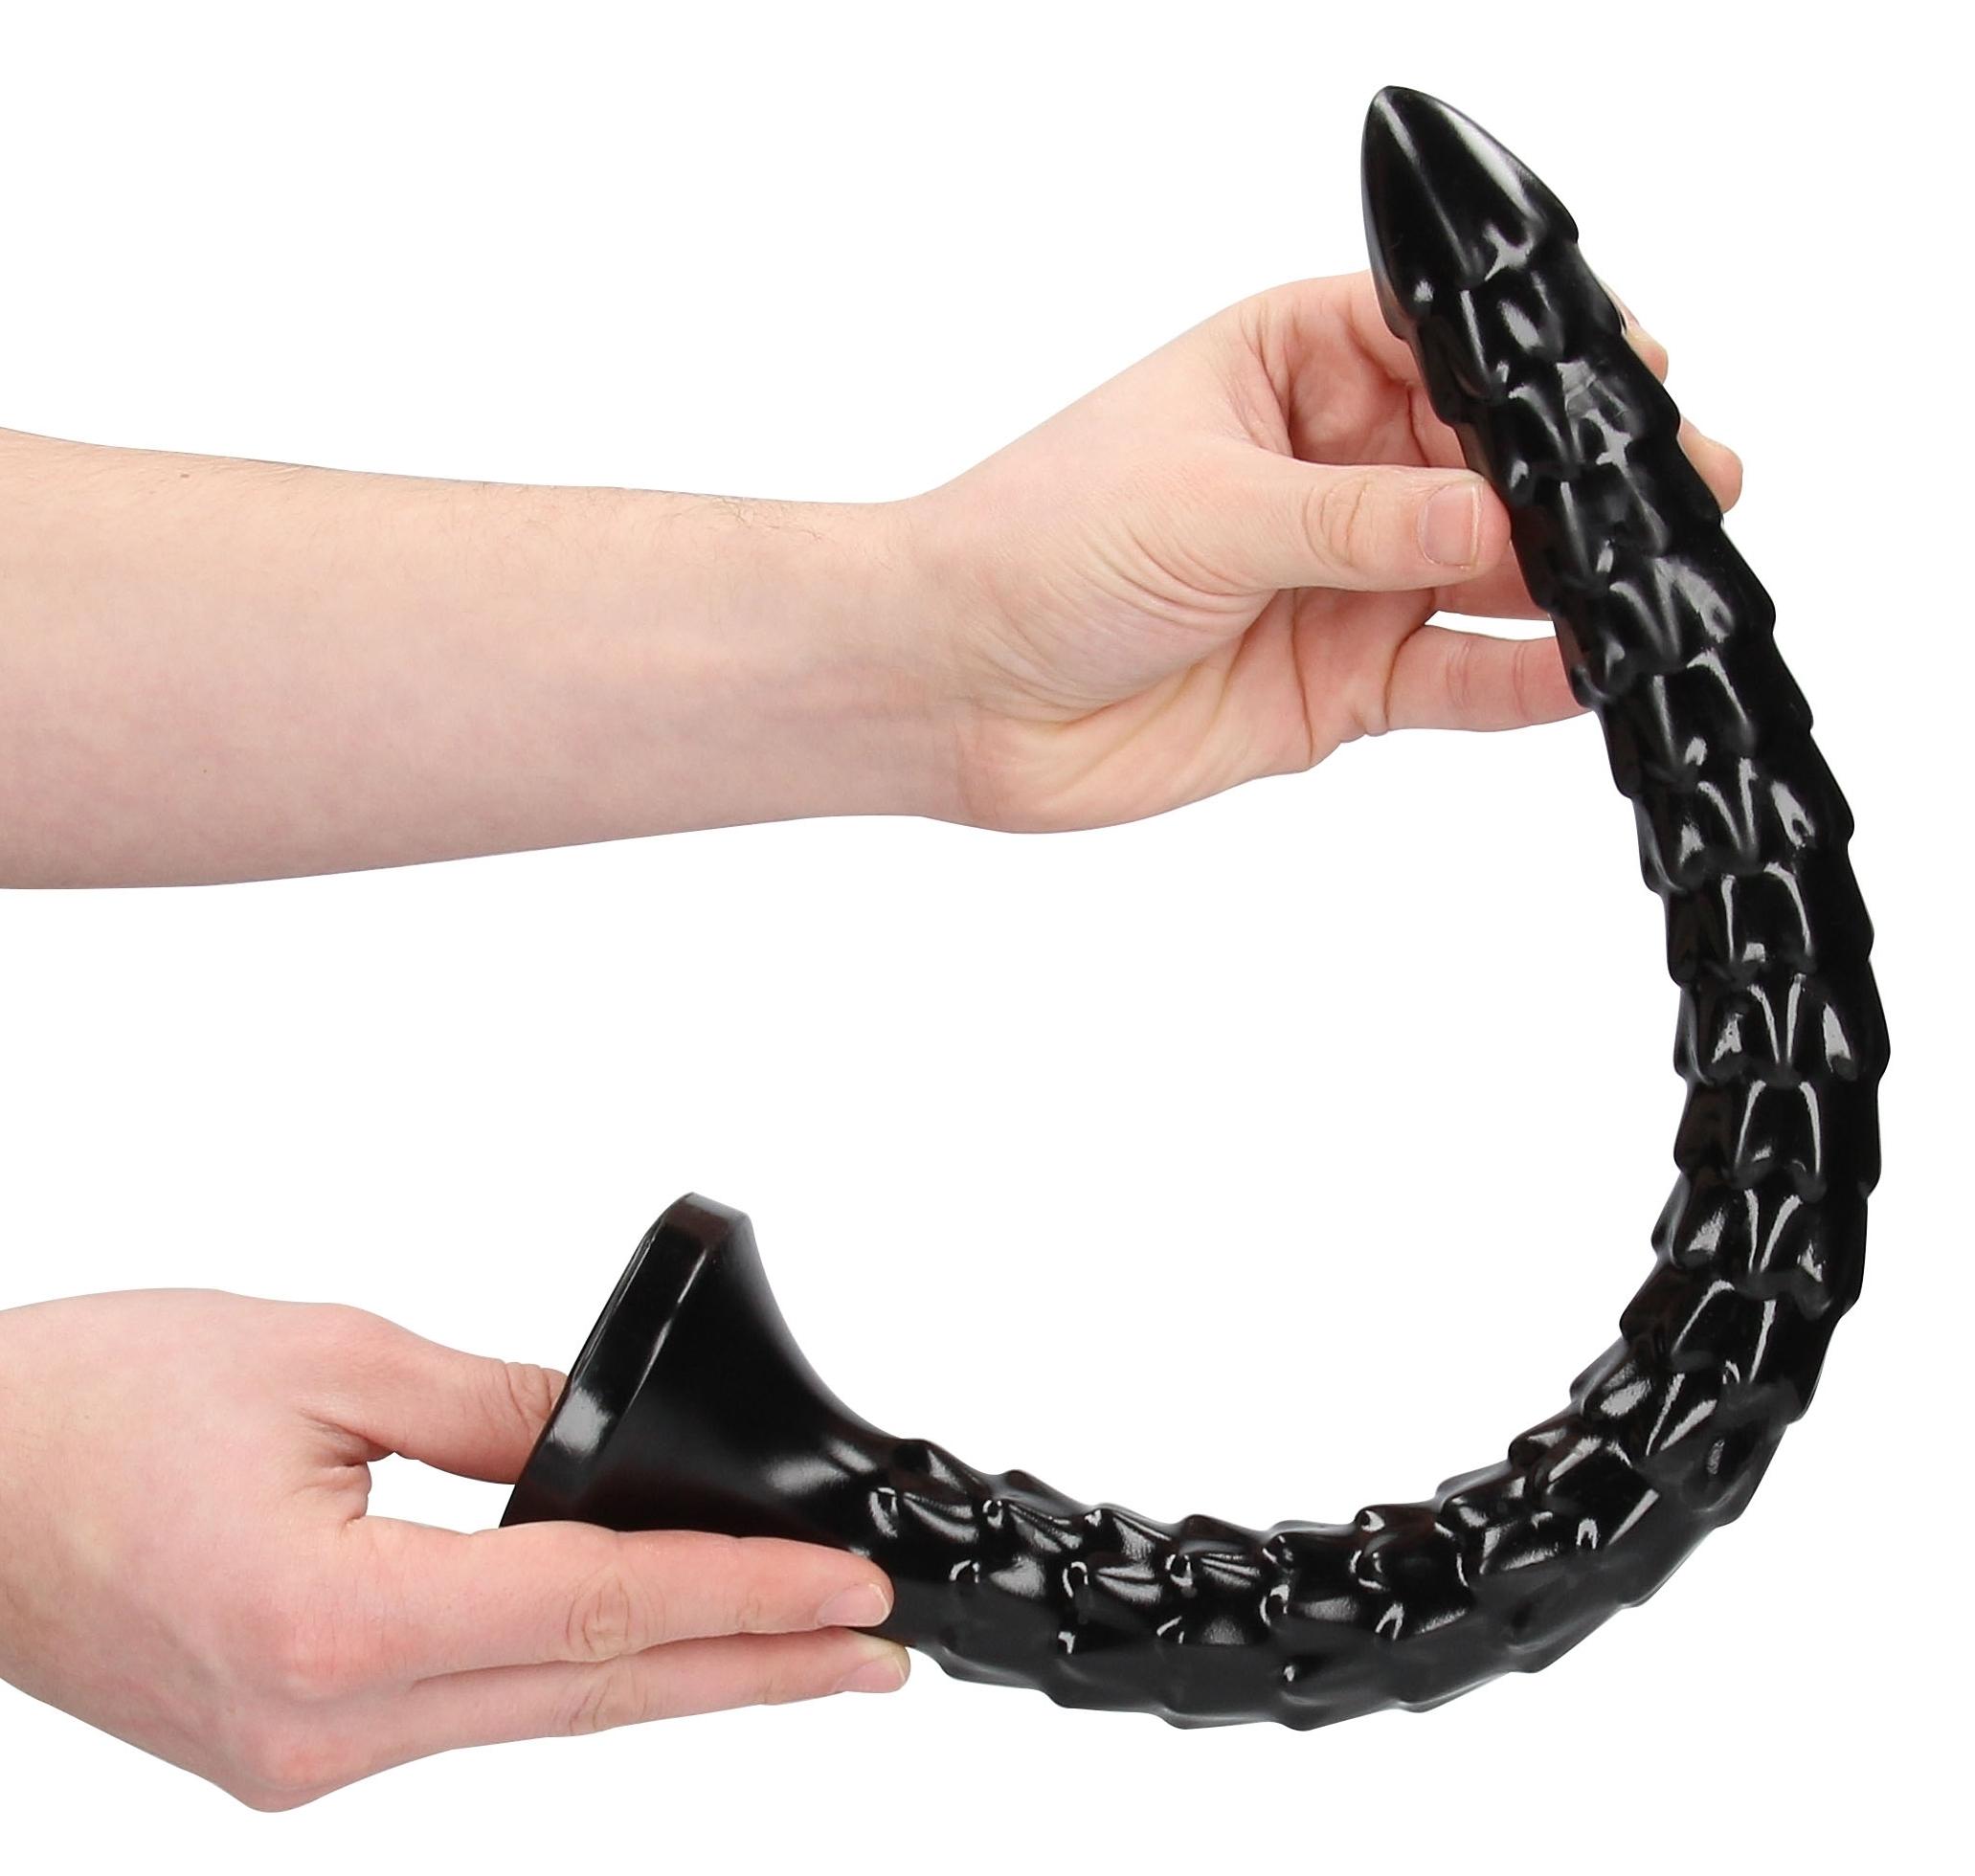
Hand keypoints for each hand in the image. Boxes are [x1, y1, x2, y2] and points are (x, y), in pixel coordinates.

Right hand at [0, 1290, 907, 1807]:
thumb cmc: (84, 1406)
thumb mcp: (318, 1359)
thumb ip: (490, 1411)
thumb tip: (609, 1444)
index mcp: (332, 1623)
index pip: (598, 1609)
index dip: (744, 1599)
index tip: (852, 1593)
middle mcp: (322, 1729)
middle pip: (594, 1695)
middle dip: (755, 1671)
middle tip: (879, 1657)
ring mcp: (301, 1761)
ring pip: (541, 1717)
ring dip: (677, 1679)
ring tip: (795, 1654)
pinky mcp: (287, 1750)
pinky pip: (469, 1715)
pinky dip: (573, 1677)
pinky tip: (640, 1650)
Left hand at [908, 271, 1742, 831]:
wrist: (954, 688)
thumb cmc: (1036, 547)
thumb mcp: (1210, 504)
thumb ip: (1361, 522)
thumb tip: (1495, 520)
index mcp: (1288, 368)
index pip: (1441, 348)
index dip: (1534, 369)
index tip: (1624, 381)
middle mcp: (1328, 472)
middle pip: (1484, 467)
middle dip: (1575, 481)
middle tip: (1682, 486)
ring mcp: (1339, 582)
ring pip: (1486, 577)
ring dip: (1569, 582)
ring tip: (1657, 584)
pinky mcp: (1336, 685)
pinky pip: (1452, 679)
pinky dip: (1519, 680)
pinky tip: (1587, 673)